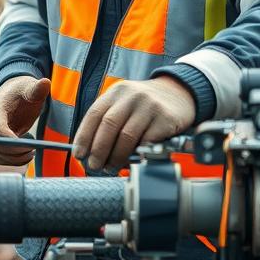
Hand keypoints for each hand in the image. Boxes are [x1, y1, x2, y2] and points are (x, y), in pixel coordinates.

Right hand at [0, 76, 49, 165]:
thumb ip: (36, 88)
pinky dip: (12, 161)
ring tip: (32, 152)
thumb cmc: (21, 91)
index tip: (30, 144)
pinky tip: (26, 154)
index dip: (12, 141)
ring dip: (15, 159)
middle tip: (34, 150)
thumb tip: (45, 82)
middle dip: (17, 152)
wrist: (12, 94)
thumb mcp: (29, 87)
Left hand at [72, 76, 195, 172]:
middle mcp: (132, 96)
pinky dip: (136, 155)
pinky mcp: (165, 119)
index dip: (84, 136)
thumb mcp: (125, 104)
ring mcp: (149, 106)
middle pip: (108, 125)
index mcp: (117, 92)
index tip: (79, 154)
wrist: (180, 94)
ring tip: (112, 167)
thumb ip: (108, 121)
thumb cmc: (146, 105)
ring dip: (116, 157)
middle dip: (98, 150)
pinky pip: (147, 142)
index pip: (94, 114)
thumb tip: (90, 151)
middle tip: (94, 166)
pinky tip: (132, 161)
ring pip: (126, 136)